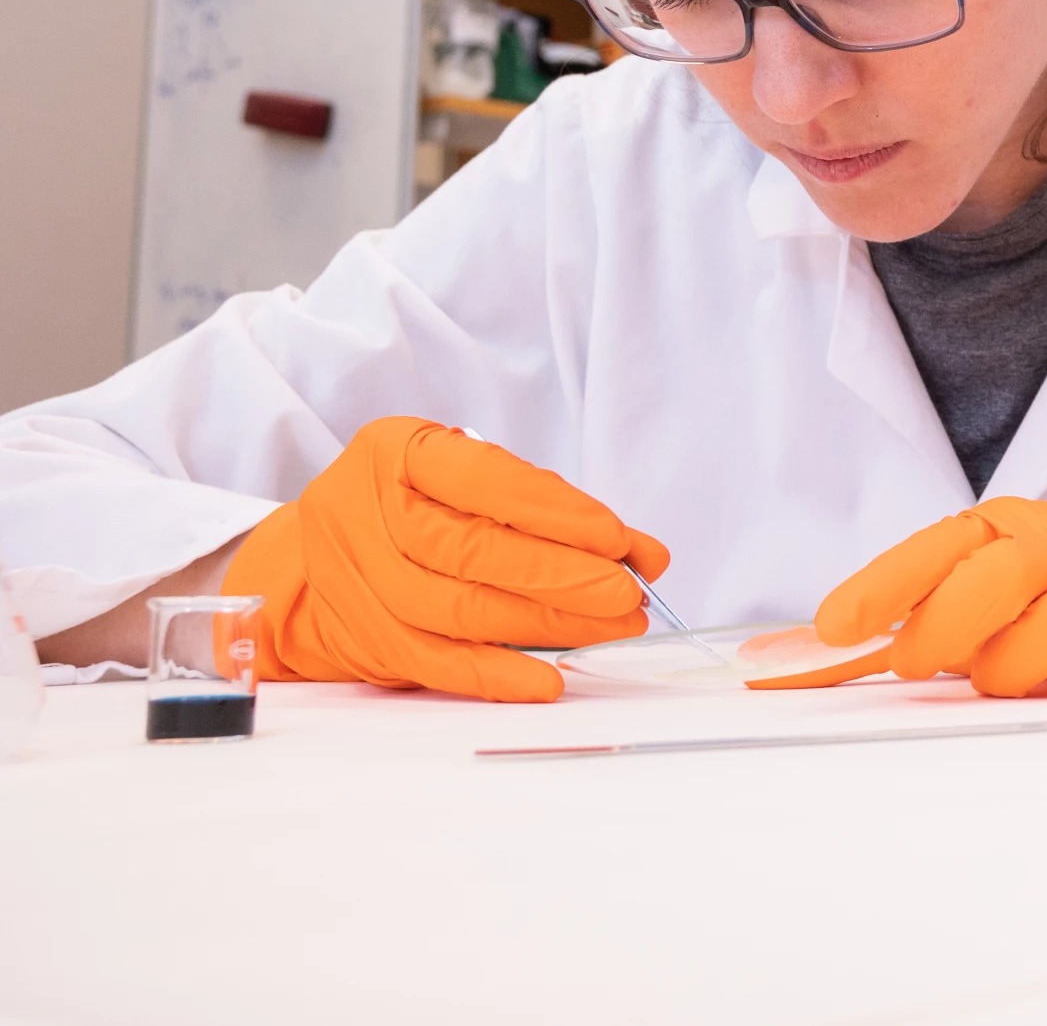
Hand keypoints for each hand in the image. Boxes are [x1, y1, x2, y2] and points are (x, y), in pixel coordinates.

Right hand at [222, 417, 665, 702]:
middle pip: (471, 551)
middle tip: (627, 593)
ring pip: (460, 609)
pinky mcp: (362, 635)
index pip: (483, 479)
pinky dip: (498, 674)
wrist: (318, 558)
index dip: (554, 512)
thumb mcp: (470, 479)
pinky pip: (436, 663)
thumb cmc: (417, 507)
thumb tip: (644, 554)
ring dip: (547, 623)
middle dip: (562, 575)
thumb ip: (553, 508)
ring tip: (611, 625)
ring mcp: (354, 577)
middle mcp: (360, 509)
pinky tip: (551, 678)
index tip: (616, 538)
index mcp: (394, 452)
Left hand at [807, 498, 1046, 696]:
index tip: (836, 626)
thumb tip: (767, 664)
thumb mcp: (961, 611)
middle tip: (916, 662)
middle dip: (948, 624)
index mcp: (1000, 531)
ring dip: (1018, 667)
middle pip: (997, 573)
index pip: (937, 548)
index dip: (886, 584)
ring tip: (1008, 678)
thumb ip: (874, 637)